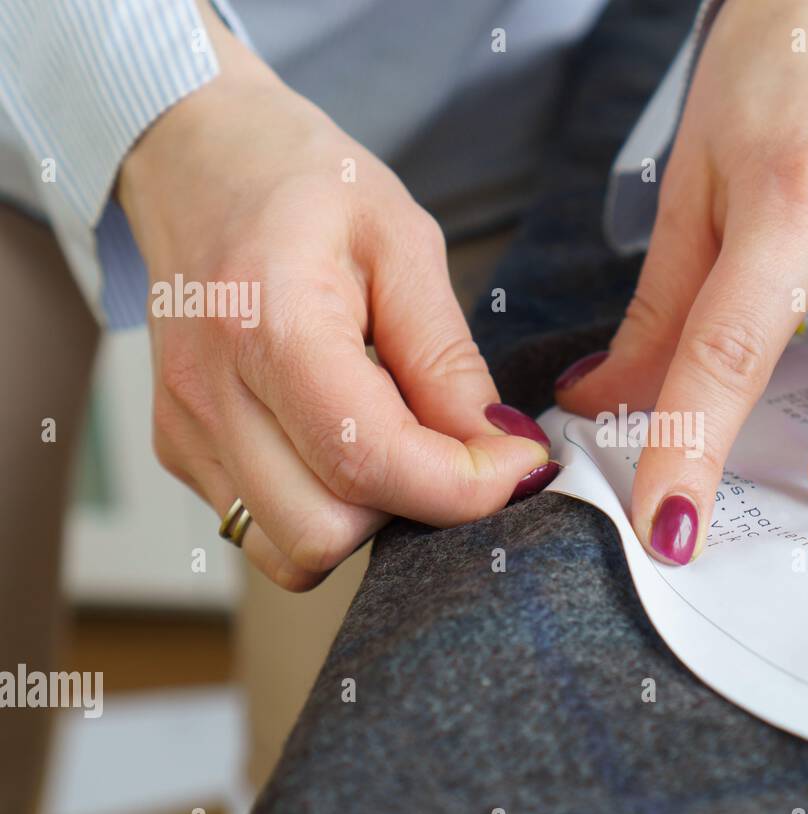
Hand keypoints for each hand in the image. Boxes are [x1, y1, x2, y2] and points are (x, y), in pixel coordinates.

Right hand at [121, 7, 552, 590]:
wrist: (196, 160)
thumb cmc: (306, 185)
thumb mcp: (403, 241)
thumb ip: (447, 357)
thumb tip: (498, 451)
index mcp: (269, 322)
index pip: (368, 459)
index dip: (462, 487)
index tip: (518, 461)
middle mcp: (211, 392)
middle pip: (326, 532)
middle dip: (412, 507)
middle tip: (452, 446)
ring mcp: (187, 432)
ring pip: (294, 551)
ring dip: (367, 518)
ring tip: (392, 437)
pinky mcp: (182, 453)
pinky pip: (268, 531)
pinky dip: (326, 509)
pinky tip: (344, 439)